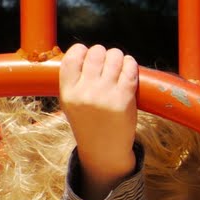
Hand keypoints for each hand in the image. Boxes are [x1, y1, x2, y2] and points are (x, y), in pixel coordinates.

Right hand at [59, 43, 138, 199]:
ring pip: (114, 57)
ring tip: (119, 61)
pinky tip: (129, 65)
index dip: (82, 50)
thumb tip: (85, 53)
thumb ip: (74, 81)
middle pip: (96, 54)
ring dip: (117, 56)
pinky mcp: (125, 97)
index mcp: (68, 92)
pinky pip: (129, 70)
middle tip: (106, 59)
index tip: (88, 53)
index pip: (72, 57)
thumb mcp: (71, 103)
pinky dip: (130, 63)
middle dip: (102, 52)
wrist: (104, 148)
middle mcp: (86, 91)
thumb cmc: (88, 122)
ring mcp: (106, 94)